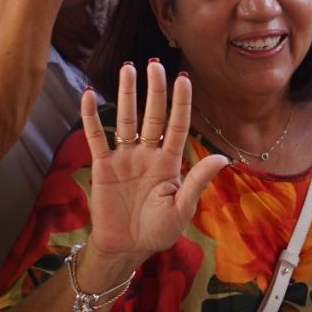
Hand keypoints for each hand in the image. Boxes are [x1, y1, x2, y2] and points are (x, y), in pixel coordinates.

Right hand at [78, 61, 228, 272]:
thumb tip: (223, 158)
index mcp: (170, 162)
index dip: (181, 103)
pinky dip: (91, 116)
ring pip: (126, 119)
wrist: (127, 247)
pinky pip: (97, 137)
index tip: (184, 79)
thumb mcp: (182, 208)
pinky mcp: (103, 166)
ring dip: (126, 95)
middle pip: (152, 115)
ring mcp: (125, 158)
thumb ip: (198, 181)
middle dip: (154, 91)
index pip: (177, 125)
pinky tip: (88, 94)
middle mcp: (148, 154)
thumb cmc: (158, 231)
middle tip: (154, 64)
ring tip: (127, 68)